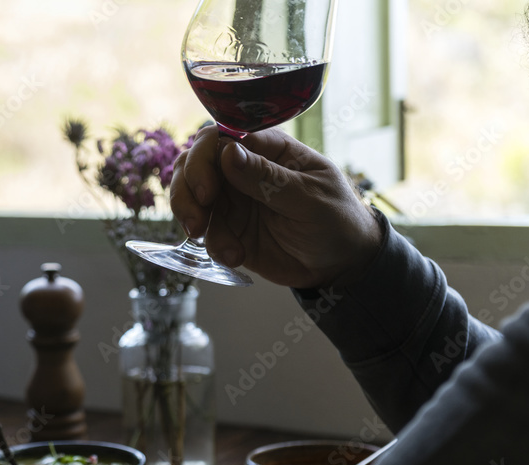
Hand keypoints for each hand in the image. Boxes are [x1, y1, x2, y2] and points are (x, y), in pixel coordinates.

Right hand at [170, 125, 383, 288]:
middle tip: (196, 221)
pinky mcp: (229, 230)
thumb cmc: (336, 218)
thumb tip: (228, 151)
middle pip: (193, 163)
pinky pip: (205, 232)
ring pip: (190, 196)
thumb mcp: (309, 197)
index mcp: (266, 149)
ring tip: (211, 242)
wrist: (342, 263)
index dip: (203, 158)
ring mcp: (233, 200)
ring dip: (191, 218)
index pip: (220, 137)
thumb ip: (268, 177)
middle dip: (186, 190)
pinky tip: (235, 257)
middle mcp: (242, 170)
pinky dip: (213, 245)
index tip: (207, 190)